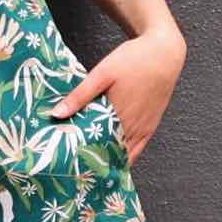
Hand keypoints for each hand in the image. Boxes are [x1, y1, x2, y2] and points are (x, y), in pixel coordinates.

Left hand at [50, 26, 185, 163]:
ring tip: (89, 167)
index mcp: (116, 113)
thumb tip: (57, 114)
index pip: (93, 143)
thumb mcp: (102, 73)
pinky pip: (137, 150)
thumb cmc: (133, 61)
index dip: (77, 153)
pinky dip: (125, 158)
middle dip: (89, 158)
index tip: (63, 159)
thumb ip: (80, 95)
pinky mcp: (150, 127)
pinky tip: (114, 162)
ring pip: (123, 154)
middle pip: (107, 151)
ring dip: (107, 160)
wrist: (164, 53)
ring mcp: (143, 129)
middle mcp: (131, 125)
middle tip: (71, 165)